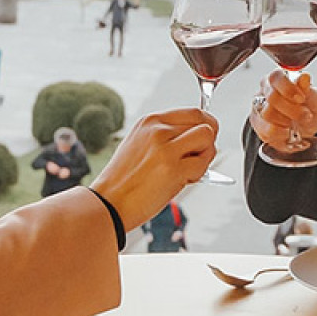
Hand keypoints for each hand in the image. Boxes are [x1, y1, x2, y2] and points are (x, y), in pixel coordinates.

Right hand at [89, 108, 218, 227]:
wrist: (108, 203)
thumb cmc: (125, 180)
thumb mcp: (140, 144)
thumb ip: (166, 136)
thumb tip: (197, 137)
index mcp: (150, 121)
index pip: (193, 112)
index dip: (205, 126)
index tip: (202, 141)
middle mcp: (158, 130)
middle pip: (204, 122)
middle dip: (208, 142)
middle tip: (198, 158)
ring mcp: (165, 148)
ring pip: (207, 138)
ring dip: (205, 156)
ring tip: (188, 170)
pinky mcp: (172, 169)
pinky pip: (203, 164)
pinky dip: (199, 175)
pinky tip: (182, 181)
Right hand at [248, 70, 316, 152]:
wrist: (308, 126)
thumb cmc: (310, 107)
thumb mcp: (315, 97)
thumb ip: (308, 89)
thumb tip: (304, 77)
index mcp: (277, 78)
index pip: (276, 78)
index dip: (288, 89)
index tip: (302, 98)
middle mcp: (264, 91)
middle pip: (272, 98)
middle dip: (292, 110)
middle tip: (306, 115)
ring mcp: (258, 108)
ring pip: (267, 115)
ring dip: (286, 122)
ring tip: (296, 125)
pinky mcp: (258, 126)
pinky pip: (266, 132)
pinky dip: (281, 135)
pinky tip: (289, 133)